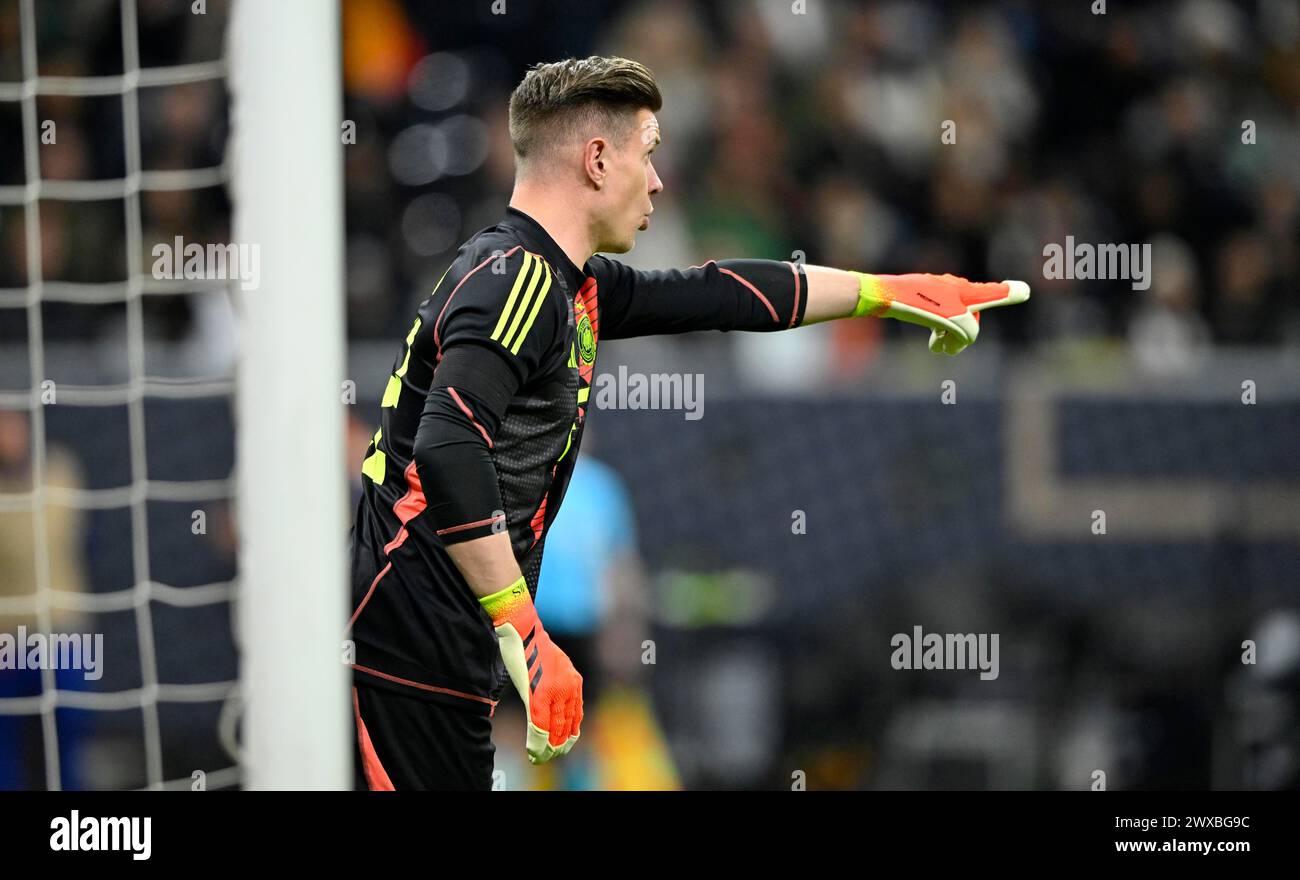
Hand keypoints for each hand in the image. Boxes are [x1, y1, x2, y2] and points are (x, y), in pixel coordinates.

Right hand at [479, 577, 582, 763]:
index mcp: (573, 680)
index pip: (575, 715)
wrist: (522, 628)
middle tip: (552, 756)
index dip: (568, 734)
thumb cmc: (533, 644)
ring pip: (553, 728)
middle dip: (559, 745)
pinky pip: (539, 724)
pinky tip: (533, 750)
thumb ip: (558, 682)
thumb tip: (555, 700)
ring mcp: (553, 691)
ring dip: (547, 747)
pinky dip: (536, 741)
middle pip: (566, 725)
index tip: (563, 746)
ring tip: (540, 757)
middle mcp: (568, 687)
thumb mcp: (555, 663)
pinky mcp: (537, 693)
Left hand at [852, 272, 1030, 354]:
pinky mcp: (923, 297)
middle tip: (947, 348)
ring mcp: (939, 292)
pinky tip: (933, 343)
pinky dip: (939, 331)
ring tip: (938, 348)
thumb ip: (968, 332)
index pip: (994, 294)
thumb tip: (965, 338)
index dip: (1008, 294)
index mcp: (967, 291)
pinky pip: (939, 317)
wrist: (885, 296)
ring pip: (954, 319)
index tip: (1024, 290)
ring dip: (950, 336)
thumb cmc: (921, 306)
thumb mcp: (952, 322)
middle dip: (963, 334)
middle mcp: (956, 288)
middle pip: (971, 316)